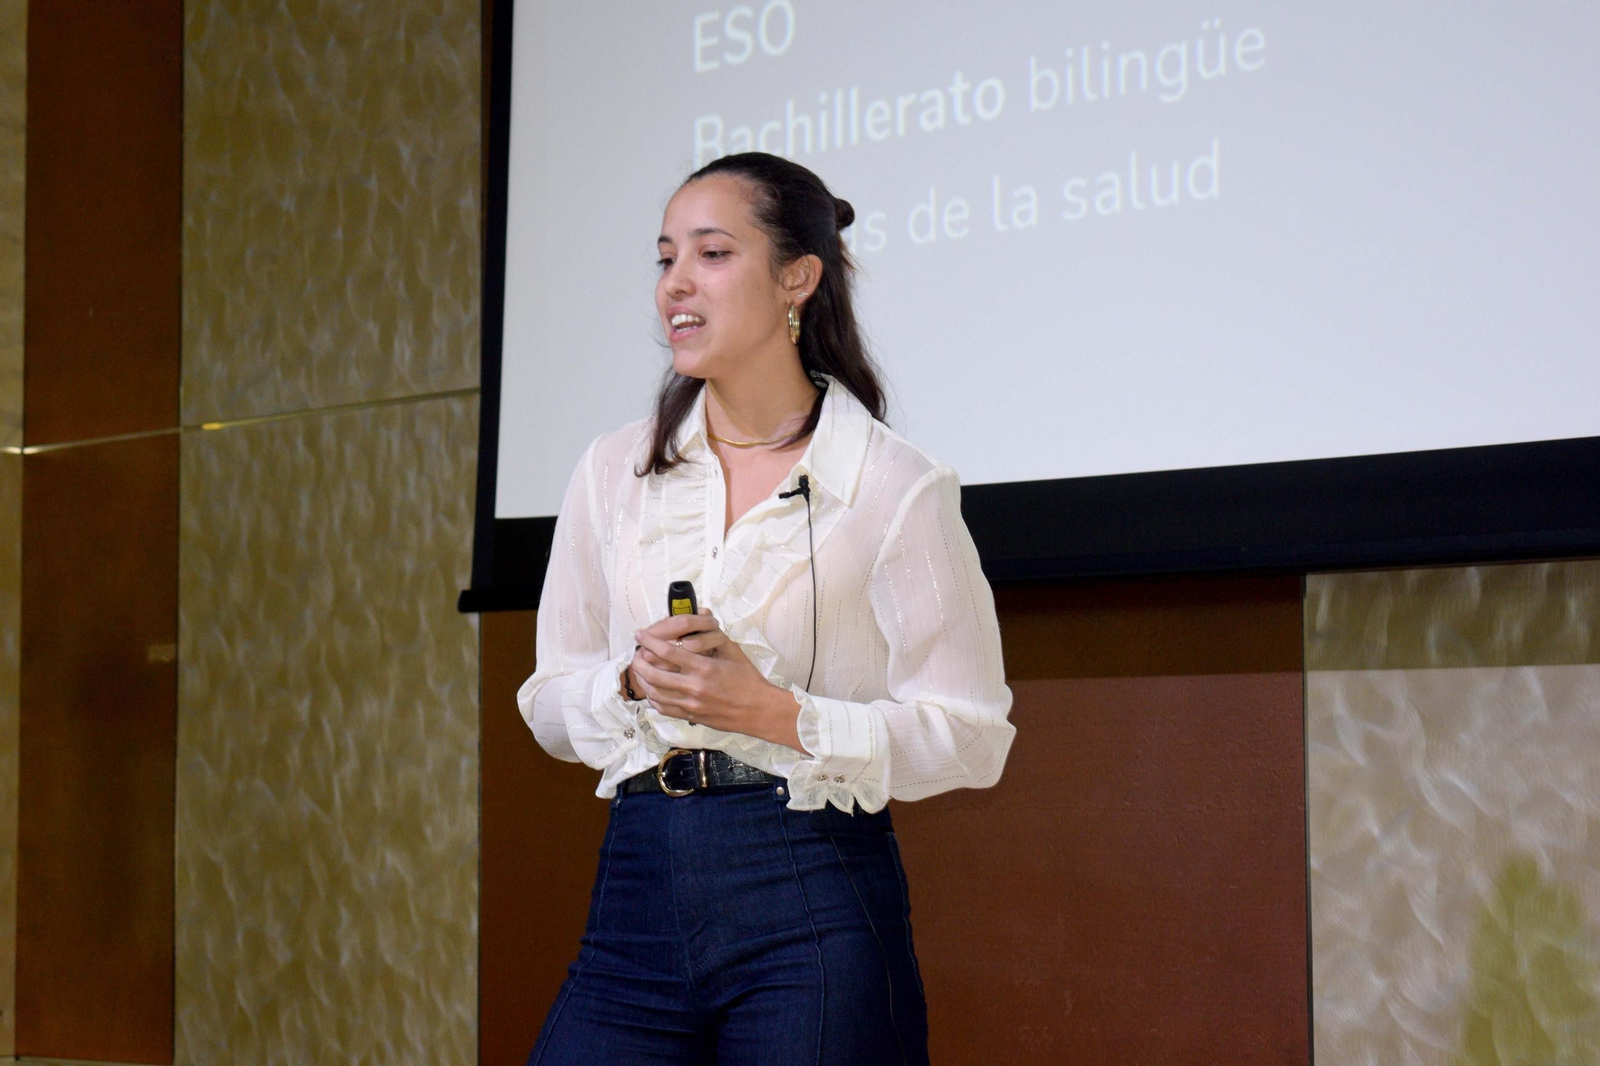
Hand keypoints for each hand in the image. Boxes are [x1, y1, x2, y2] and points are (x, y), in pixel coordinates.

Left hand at [629, 609, 802, 748]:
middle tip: (635, 655)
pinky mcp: (691, 716)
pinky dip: (653, 698)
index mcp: (704, 667)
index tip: (640, 635)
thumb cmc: (748, 679)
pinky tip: (652, 690)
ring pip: (655, 693)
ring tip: (639, 671)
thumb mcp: (733, 652)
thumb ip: (713, 637)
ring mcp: (691, 705)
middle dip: (639, 663)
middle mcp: (694, 687)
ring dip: (643, 681)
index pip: (667, 651)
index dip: (649, 641)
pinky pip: (664, 708)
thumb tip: (698, 619)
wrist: (758, 710)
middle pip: (654, 674)